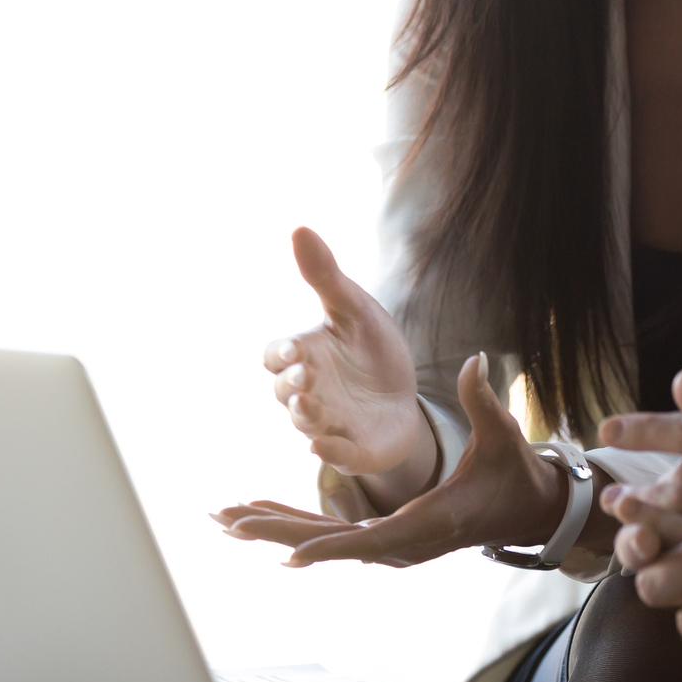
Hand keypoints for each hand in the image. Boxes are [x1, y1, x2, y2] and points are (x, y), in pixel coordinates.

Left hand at [216, 353, 571, 566]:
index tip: (287, 552)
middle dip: (277, 531)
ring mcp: (394, 546)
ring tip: (226, 517)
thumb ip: (484, 400)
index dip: (330, 545)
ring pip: (325, 540)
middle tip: (226, 520)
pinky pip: (333, 535)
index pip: (373, 539)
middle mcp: (405, 544)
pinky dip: (297, 524)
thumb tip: (475, 359)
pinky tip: (262, 519)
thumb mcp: (502, 435)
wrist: (526, 511)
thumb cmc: (515, 473)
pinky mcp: (387, 540)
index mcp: (431, 521)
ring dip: (276, 527)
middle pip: (331, 543)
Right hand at [265, 228, 433, 491]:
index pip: (277, 356)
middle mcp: (309, 391)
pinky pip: (334, 454)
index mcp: (307, 355)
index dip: (280, 354)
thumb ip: (326, 276)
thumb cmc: (370, 348)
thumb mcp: (354, 308)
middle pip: (284, 392)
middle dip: (290, 386)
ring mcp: (327, 422)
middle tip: (305, 376)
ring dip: (303, 416)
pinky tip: (326, 445)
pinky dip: (329, 451)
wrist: (405, 394)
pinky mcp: (351, 449)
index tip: (293, 349)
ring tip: (311, 407)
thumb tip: (299, 228)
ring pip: (304, 424)